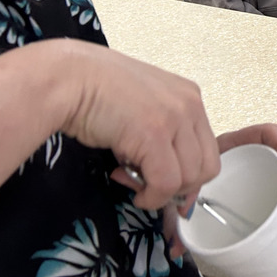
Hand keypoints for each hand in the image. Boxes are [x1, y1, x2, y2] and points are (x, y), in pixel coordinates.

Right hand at [61, 44, 220, 212]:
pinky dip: (152, 197)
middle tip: (149, 184)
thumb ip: (164, 134)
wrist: (68, 79)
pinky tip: (135, 193)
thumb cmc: (96, 93)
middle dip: (180, 187)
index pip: (208, 150)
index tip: (165, 184)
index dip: (189, 176)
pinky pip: (167, 182)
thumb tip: (172, 179)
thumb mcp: (144, 109)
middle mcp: (190, 105)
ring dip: (163, 192)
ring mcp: (175, 118)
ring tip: (133, 181)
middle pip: (208, 166)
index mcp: (190, 97)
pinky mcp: (155, 134)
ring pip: (190, 178)